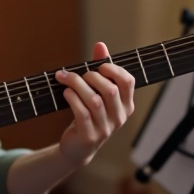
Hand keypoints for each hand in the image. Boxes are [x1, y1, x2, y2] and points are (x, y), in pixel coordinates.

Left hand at [54, 42, 135, 167]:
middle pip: (109, 89)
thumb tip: (100, 45)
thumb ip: (100, 69)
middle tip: (79, 75)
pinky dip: (72, 99)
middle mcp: (119, 117)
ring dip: (77, 85)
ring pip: (94, 100)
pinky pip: (82, 113)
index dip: (113, 69)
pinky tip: (66, 92)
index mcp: (126, 105)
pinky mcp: (89, 135)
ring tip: (65, 79)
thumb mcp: (97, 92)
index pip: (128, 81)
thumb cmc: (89, 114)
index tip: (98, 66)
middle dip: (91, 76)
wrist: (78, 147)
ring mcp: (105, 128)